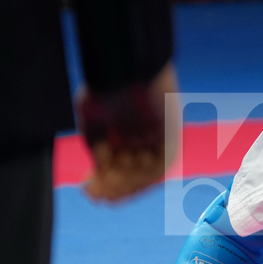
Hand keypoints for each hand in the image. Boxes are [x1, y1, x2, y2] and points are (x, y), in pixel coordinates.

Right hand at [77, 63, 179, 202]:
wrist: (125, 66)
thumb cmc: (106, 89)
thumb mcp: (94, 122)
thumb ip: (98, 148)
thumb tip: (99, 172)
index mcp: (127, 130)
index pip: (121, 164)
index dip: (106, 181)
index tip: (90, 191)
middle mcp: (145, 135)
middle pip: (134, 171)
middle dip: (115, 186)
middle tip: (95, 196)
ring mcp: (159, 134)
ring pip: (147, 170)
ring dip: (127, 185)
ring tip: (105, 193)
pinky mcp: (172, 132)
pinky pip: (161, 162)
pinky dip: (142, 176)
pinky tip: (121, 183)